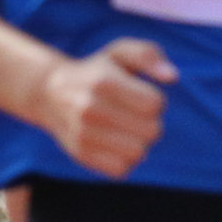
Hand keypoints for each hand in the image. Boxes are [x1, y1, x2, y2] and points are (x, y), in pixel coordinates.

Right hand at [32, 39, 176, 177]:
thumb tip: (172, 77)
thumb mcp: (119, 53)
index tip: (139, 95)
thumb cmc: (96, 71)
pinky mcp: (80, 154)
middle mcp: (90, 107)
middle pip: (152, 131)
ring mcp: (83, 133)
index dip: (153, 100)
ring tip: (125, 130)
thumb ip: (149, 55)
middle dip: (149, 123)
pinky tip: (113, 144)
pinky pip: (121, 169)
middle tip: (133, 114)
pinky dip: (123, 159)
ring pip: (138, 153)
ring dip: (137, 143)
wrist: (49, 93)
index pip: (155, 104)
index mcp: (103, 81)